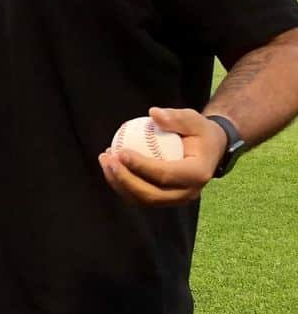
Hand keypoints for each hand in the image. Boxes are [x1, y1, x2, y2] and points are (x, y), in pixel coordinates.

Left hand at [99, 107, 227, 206]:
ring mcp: (176, 199)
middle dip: (124, 179)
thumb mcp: (194, 119)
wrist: (209, 150)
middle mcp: (188, 193)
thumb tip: (153, 114)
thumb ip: (176, 117)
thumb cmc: (199, 131)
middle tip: (108, 159)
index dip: (140, 166)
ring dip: (118, 183)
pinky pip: (139, 196)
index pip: (165, 175)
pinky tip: (110, 165)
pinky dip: (122, 183)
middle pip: (150, 194)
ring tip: (104, 160)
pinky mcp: (165, 199)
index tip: (120, 152)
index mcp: (198, 174)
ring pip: (142, 199)